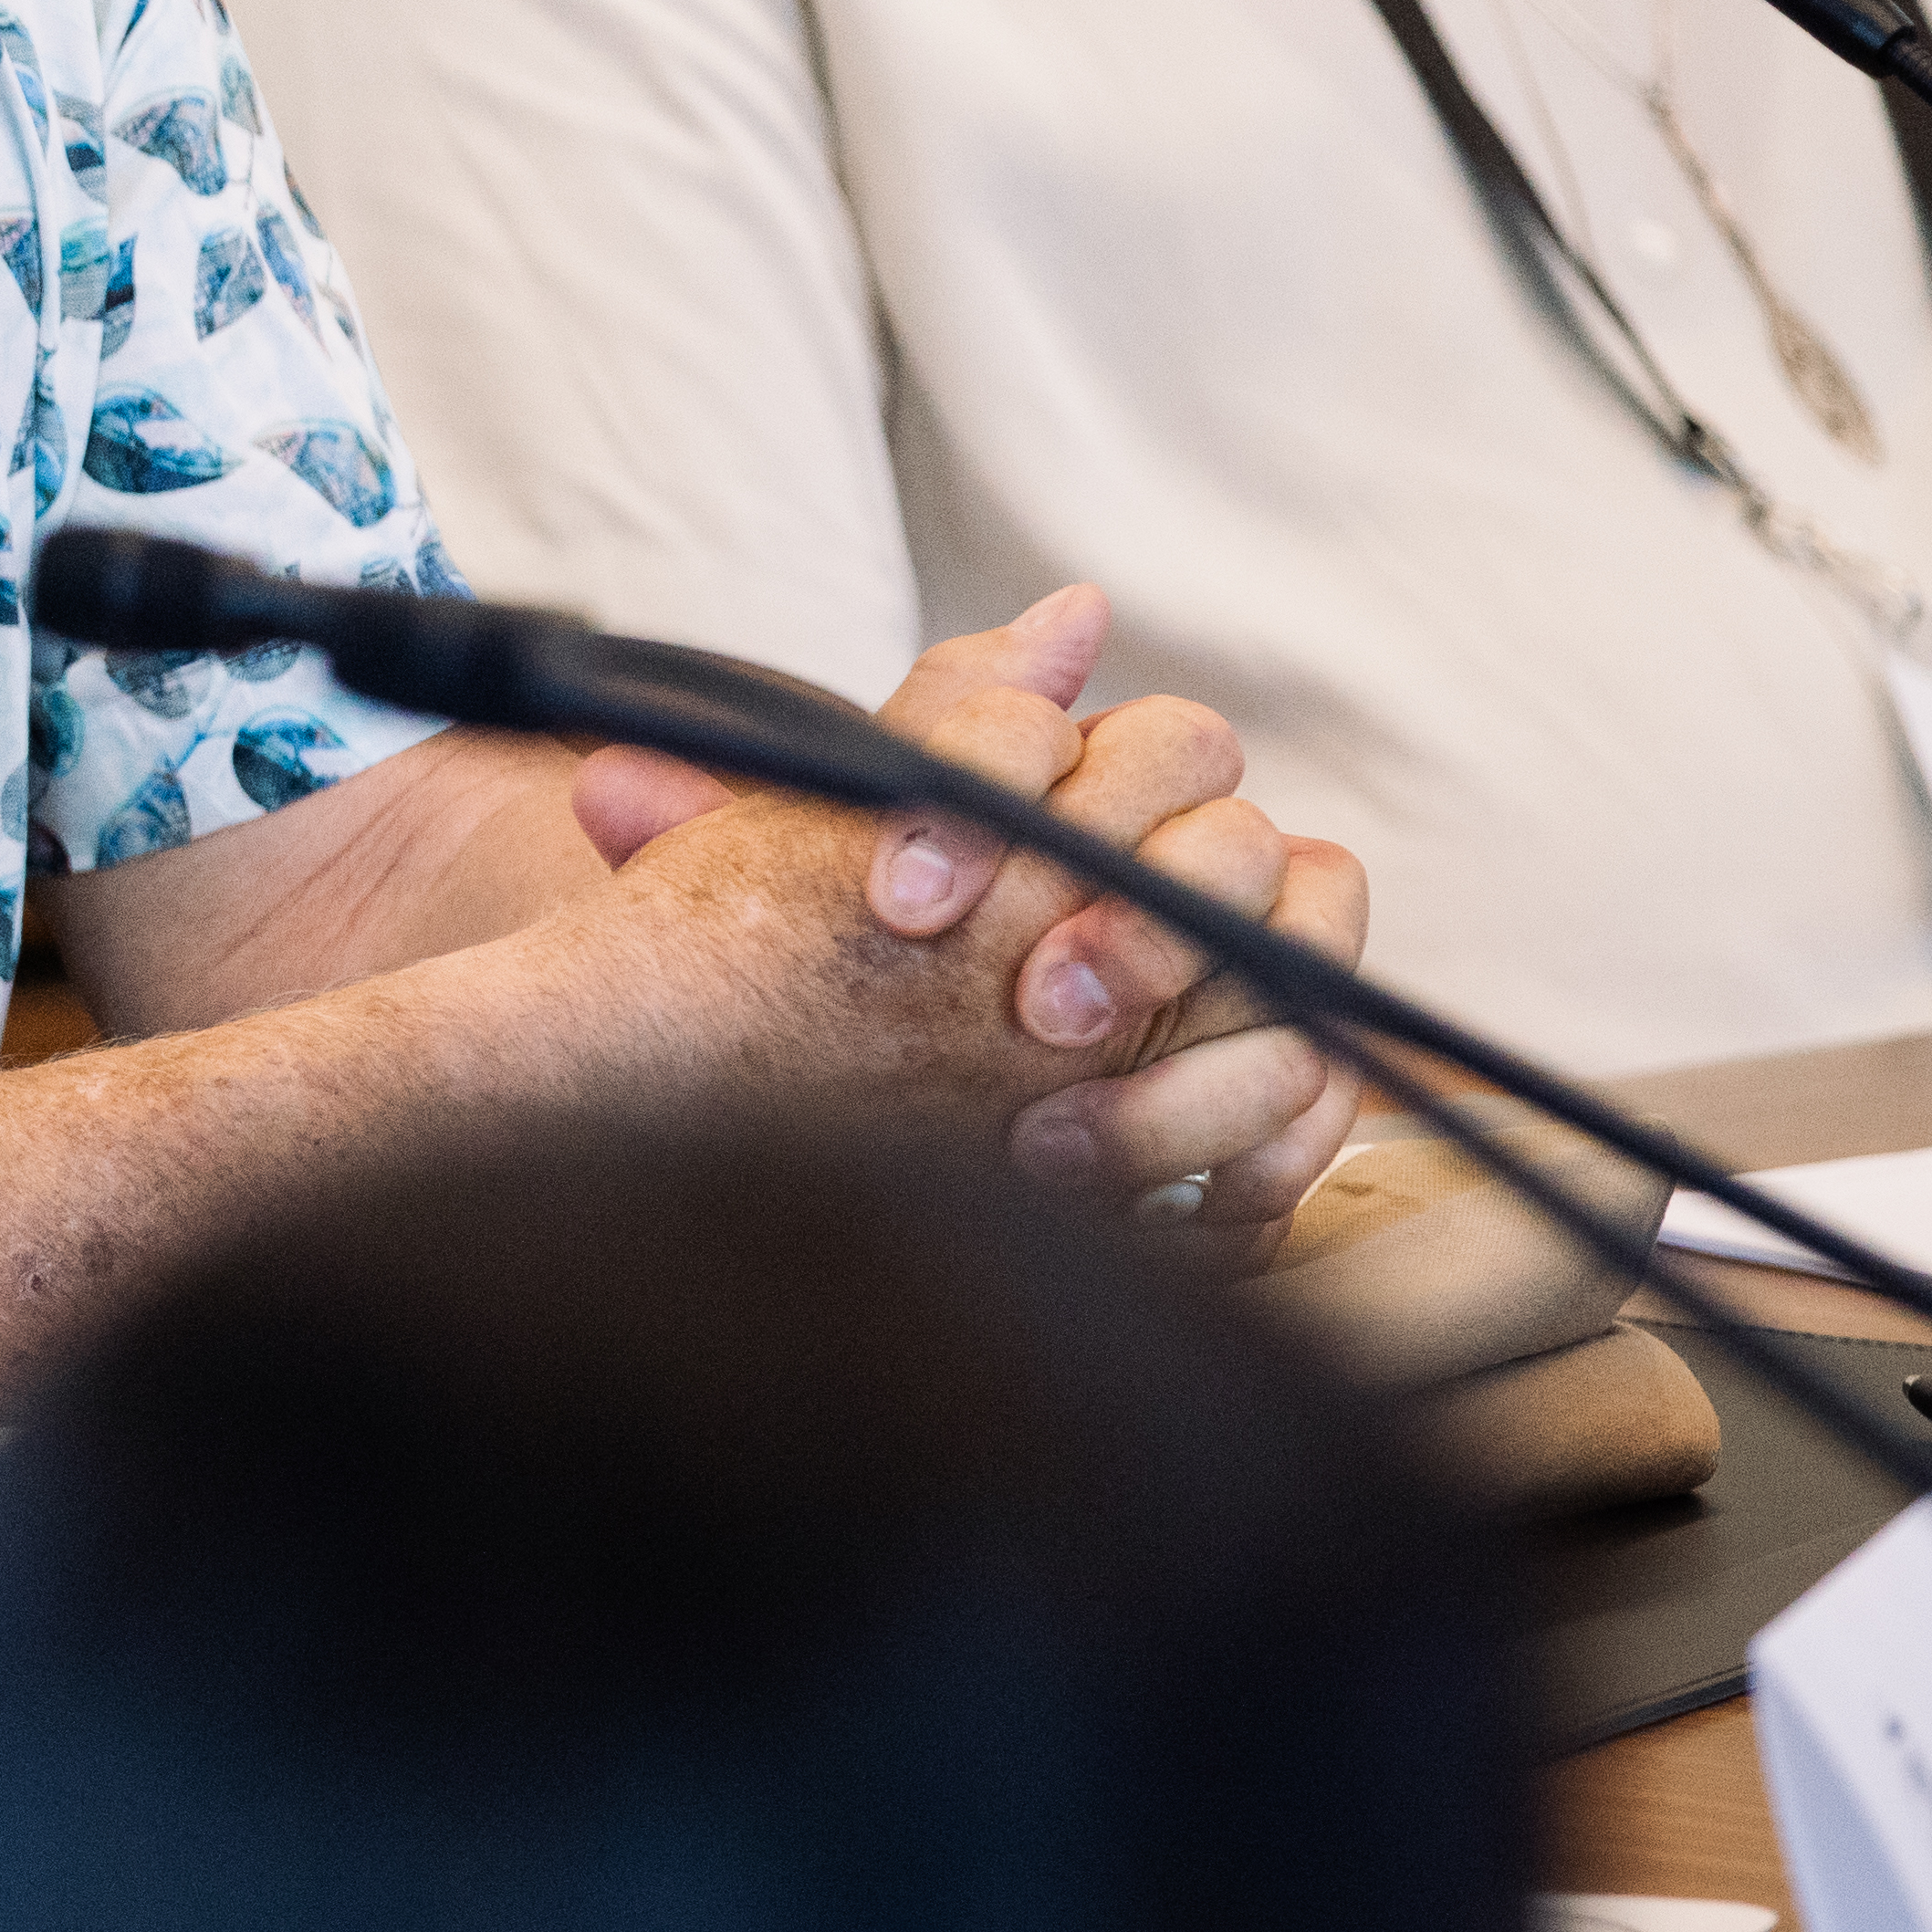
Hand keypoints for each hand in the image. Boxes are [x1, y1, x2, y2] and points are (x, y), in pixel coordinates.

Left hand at [565, 590, 1364, 1243]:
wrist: (908, 1111)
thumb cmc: (845, 988)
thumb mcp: (768, 913)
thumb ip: (697, 858)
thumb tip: (603, 781)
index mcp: (1034, 774)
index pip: (1053, 721)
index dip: (986, 788)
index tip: (899, 902)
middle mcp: (1159, 838)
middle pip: (1216, 818)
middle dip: (1131, 917)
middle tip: (1032, 1012)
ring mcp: (1245, 946)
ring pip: (1300, 938)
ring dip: (1191, 1056)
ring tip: (1057, 1145)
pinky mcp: (1293, 1058)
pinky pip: (1329, 1075)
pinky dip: (1264, 1139)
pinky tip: (1170, 1210)